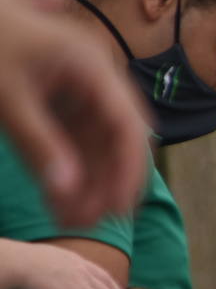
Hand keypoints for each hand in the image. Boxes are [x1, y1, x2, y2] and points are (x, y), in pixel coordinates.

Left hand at [0, 0, 149, 226]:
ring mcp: (75, 90)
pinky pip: (72, 143)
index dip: (129, 170)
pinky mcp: (56, 101)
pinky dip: (66, 172)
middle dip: (109, 183)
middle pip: (117, 139)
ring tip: (72, 221)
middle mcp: (94, 79)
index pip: (128, 125)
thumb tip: (67, 193)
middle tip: (94, 222)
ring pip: (95, 146)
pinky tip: (57, 202)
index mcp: (92, 66)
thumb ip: (38, 144)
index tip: (119, 209)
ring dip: (88, 183)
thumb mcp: (6, 96)